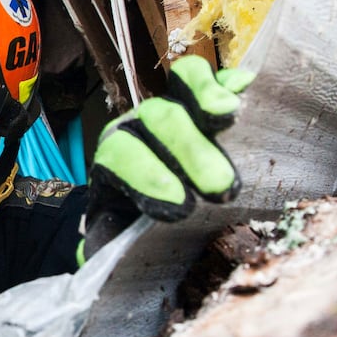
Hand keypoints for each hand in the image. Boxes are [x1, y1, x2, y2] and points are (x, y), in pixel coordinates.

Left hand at [80, 55, 252, 260]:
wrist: (172, 222)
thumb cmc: (149, 234)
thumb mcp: (122, 244)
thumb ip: (107, 247)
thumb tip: (88, 259)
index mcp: (115, 160)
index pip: (119, 154)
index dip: (145, 176)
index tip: (180, 209)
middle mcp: (142, 126)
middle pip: (156, 118)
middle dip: (188, 150)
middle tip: (220, 186)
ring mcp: (178, 105)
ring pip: (183, 86)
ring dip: (205, 99)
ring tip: (230, 117)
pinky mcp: (211, 98)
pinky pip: (216, 78)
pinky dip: (230, 81)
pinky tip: (247, 89)